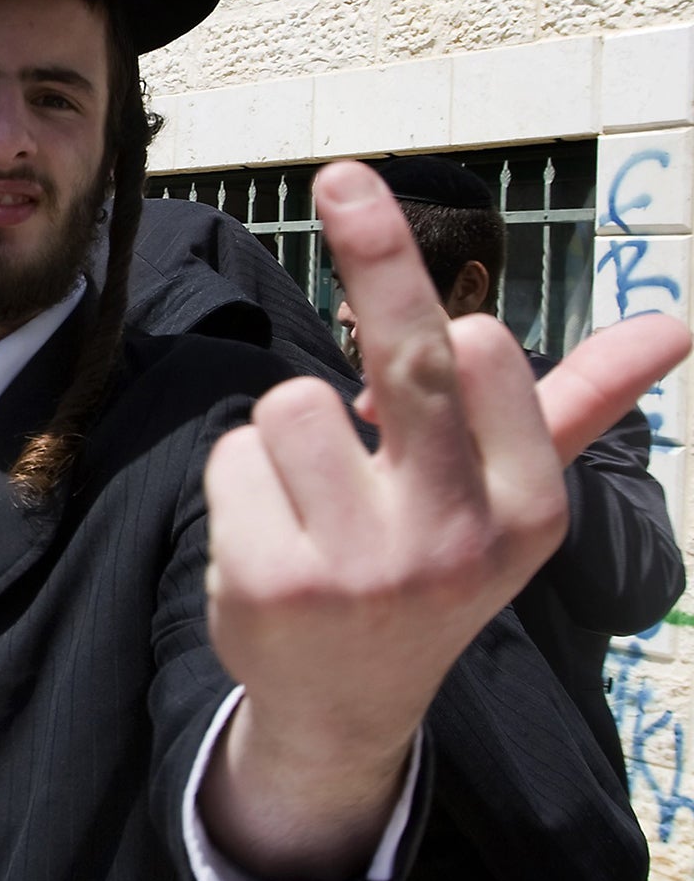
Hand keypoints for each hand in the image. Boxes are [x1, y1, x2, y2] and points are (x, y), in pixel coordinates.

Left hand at [199, 160, 688, 880]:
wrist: (346, 706)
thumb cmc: (431, 569)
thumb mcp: (513, 501)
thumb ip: (580, 405)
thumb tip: (673, 326)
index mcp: (526, 509)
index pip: (483, 359)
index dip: (438, 317)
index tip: (415, 275)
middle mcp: (453, 540)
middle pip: (406, 360)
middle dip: (375, 255)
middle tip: (341, 174)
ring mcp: (360, 567)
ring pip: (288, 405)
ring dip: (283, 435)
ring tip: (311, 498)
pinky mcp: (272, 582)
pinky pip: (231, 456)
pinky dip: (237, 479)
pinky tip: (269, 538)